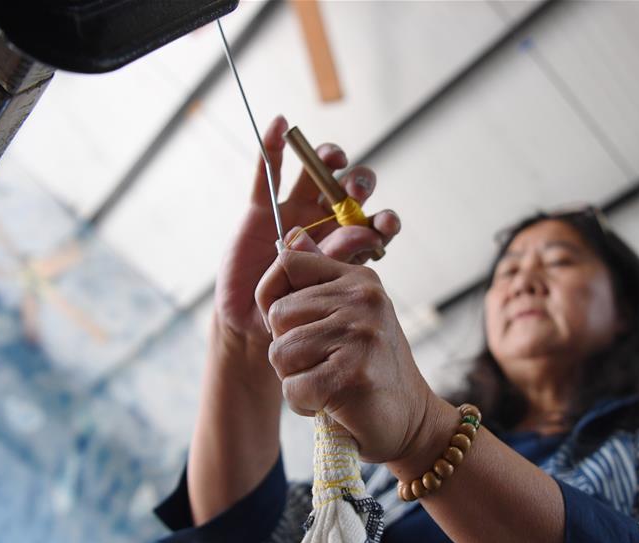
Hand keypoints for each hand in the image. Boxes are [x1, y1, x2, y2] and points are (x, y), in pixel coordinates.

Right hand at [214, 115, 400, 344]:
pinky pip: (267, 173)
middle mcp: (325, 222)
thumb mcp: (317, 291)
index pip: (372, 224)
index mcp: (346, 245)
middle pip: (348, 191)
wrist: (253, 322)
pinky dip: (272, 148)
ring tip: (332, 158)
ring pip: (315, 175)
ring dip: (327, 160)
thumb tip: (362, 229)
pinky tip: (279, 125)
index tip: (385, 224)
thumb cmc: (294, 311)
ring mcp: (294, 211)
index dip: (383, 220)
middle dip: (357, 185)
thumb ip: (338, 259)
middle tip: (355, 191)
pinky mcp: (262, 209)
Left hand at [255, 230, 434, 463]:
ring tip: (328, 383)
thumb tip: (290, 236)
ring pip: (280, 353)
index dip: (272, 295)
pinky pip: (293, 388)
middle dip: (287, 348)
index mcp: (359, 280)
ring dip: (295, 379)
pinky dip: (304, 404)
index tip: (289, 324)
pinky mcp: (351, 376)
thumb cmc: (370, 369)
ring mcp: (359, 336)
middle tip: (322, 363)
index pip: (288, 263)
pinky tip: (332, 404)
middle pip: (278, 314)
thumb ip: (318, 280)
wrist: (411, 420)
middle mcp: (362, 300)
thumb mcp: (350, 315)